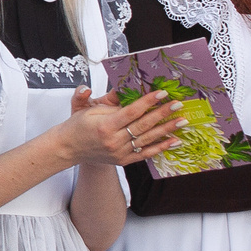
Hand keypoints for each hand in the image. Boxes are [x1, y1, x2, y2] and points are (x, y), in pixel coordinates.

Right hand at [59, 87, 185, 167]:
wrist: (68, 148)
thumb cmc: (78, 125)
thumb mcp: (85, 108)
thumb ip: (99, 99)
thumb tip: (105, 90)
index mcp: (105, 126)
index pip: (131, 112)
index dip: (147, 102)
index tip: (161, 93)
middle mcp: (113, 141)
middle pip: (143, 125)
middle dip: (162, 113)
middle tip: (177, 105)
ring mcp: (120, 152)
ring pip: (147, 139)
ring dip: (166, 130)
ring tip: (182, 121)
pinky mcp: (123, 160)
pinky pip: (145, 153)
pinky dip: (161, 147)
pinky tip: (174, 140)